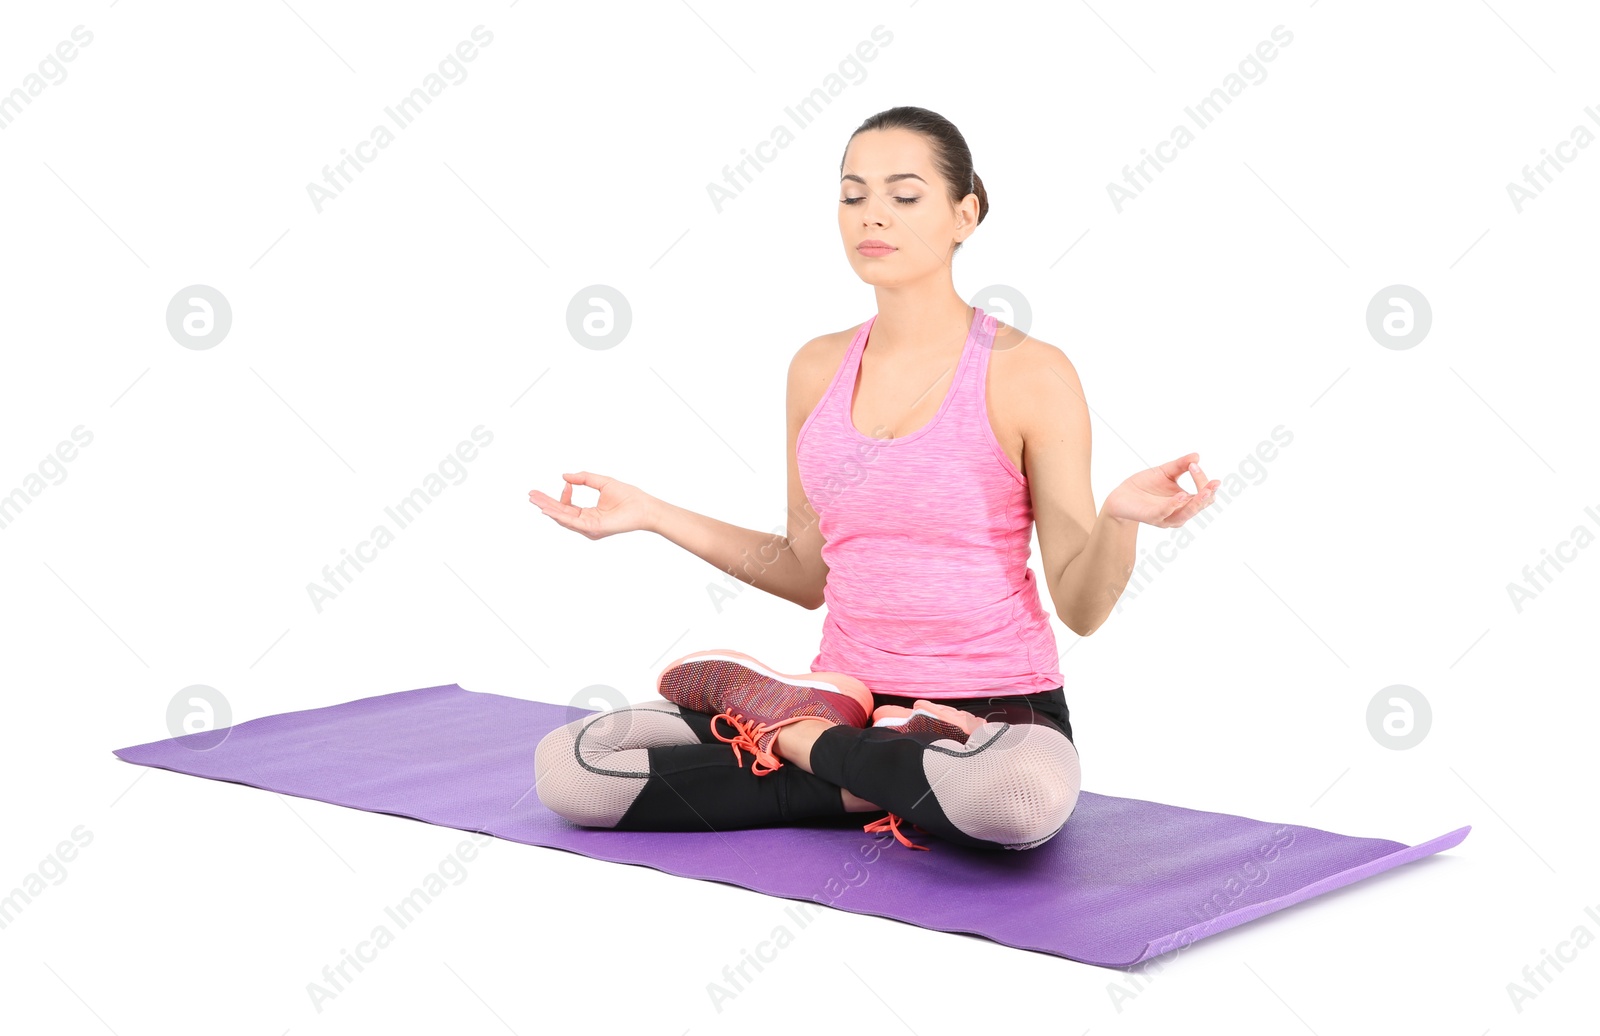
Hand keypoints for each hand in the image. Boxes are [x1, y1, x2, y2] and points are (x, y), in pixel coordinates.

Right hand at [528, 471, 658, 539]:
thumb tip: (564, 476)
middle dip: (545, 504)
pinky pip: (573, 522)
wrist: (644, 506)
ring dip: (548, 509)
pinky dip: (559, 515)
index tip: (566, 481)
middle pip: (561, 513)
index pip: (568, 506)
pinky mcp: (593, 528)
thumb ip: (583, 478)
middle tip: (530, 495)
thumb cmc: (628, 496)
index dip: (563, 494)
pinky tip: (548, 509)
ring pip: (563, 519)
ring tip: (535, 500)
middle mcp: (586, 522)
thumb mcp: (601, 482)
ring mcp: (589, 527)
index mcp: (588, 513)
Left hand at [1103, 453, 1219, 528]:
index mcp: (1185, 501)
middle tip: (1213, 483)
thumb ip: (1180, 465)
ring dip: (1196, 503)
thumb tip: (1196, 456)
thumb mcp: (1165, 472)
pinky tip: (1180, 495)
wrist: (1122, 495)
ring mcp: (1167, 517)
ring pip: (1187, 513)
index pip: (1204, 494)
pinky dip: (1174, 505)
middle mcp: (1179, 511)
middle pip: (1200, 505)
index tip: (1194, 464)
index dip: (1203, 480)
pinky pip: (1165, 513)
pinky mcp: (1152, 517)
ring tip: (1204, 491)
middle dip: (1207, 495)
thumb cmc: (1145, 485)